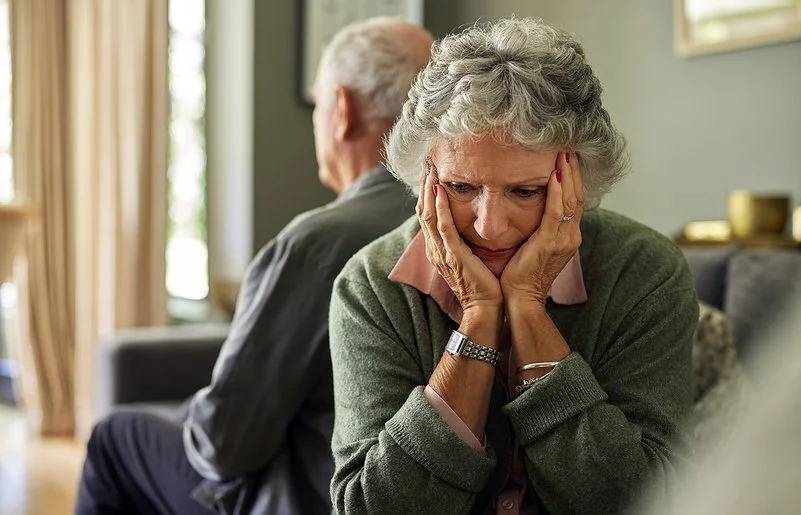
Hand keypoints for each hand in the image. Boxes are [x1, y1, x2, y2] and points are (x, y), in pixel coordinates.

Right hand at [417, 159, 502, 310]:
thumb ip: (466, 240)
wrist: (486, 307)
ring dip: (428, 191)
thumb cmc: (484, 284)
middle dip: (424, 186)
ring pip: (428, 216)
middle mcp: (435, 249)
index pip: (427, 214)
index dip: (426, 192)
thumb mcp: (470, 257)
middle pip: (422, 211)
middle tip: (427, 162)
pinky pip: (442, 228)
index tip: (431, 171)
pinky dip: (439, 208)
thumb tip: (472, 222)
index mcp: (438, 249)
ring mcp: (442, 252)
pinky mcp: (453, 255)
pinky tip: (439, 191)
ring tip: (430, 169)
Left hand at [500, 152, 583, 306]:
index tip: (568, 158)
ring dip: (567, 175)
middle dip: (573, 171)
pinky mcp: (551, 243)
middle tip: (569, 147)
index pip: (574, 201)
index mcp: (567, 236)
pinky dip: (557, 192)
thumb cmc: (521, 273)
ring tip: (564, 153)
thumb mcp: (535, 245)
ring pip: (571, 200)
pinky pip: (557, 212)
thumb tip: (533, 207)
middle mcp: (571, 236)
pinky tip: (554, 175)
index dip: (573, 179)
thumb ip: (540, 227)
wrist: (521, 298)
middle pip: (577, 196)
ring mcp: (564, 240)